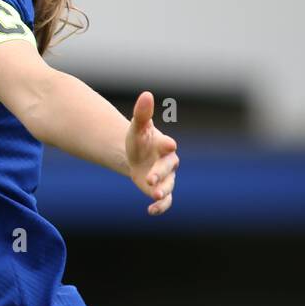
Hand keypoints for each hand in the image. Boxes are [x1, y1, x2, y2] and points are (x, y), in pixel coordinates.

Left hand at [125, 91, 178, 215]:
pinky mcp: (160, 190)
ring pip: (169, 185)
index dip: (167, 145)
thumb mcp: (137, 127)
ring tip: (154, 195)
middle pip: (168, 168)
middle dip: (160, 172)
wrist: (135, 156)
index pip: (167, 145)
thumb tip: (146, 94)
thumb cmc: (139, 140)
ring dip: (162, 191)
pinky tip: (151, 210)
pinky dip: (161, 206)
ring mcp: (165, 178)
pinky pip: (166, 200)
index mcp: (163, 145)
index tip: (168, 144)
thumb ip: (142, 113)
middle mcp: (168, 162)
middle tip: (150, 178)